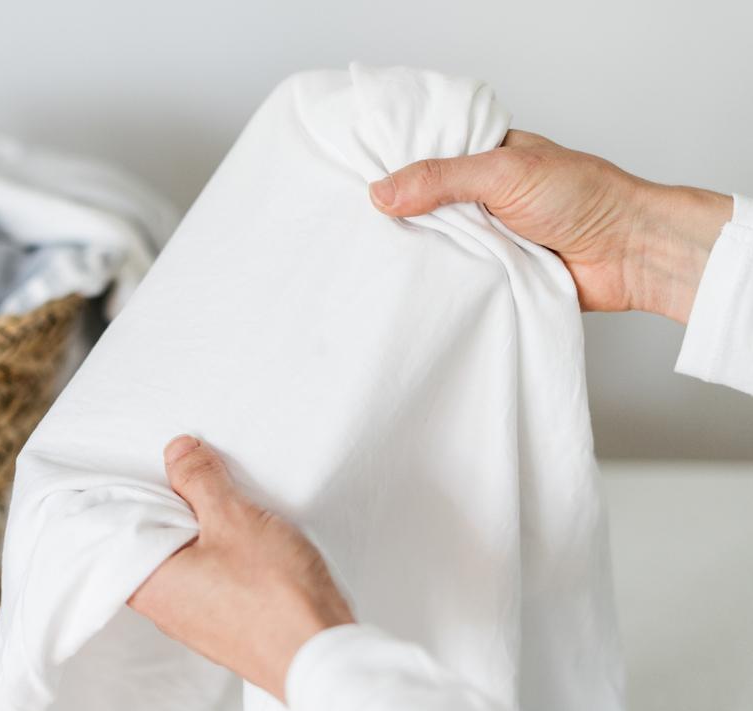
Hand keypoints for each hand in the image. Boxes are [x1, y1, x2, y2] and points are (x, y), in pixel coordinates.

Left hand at [128, 435, 353, 701]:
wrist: (321, 657)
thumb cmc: (274, 596)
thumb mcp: (233, 518)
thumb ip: (199, 480)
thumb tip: (177, 451)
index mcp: (148, 582)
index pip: (117, 530)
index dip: (132, 493)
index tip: (149, 467)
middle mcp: (163, 608)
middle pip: (152, 543)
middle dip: (170, 508)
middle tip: (193, 475)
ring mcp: (195, 622)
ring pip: (184, 562)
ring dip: (200, 532)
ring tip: (226, 505)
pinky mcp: (226, 627)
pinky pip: (210, 581)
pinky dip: (220, 556)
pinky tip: (246, 542)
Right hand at [368, 130, 731, 323]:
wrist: (629, 253)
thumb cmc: (584, 196)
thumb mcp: (503, 171)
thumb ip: (441, 178)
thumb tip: (380, 192)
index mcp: (486, 155)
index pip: (426, 156)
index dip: (392, 168)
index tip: (352, 181)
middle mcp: (483, 195)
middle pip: (424, 204)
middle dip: (398, 217)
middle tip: (354, 227)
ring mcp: (488, 235)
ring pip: (436, 243)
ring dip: (420, 252)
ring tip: (373, 258)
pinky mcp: (494, 273)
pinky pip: (455, 277)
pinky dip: (442, 281)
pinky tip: (411, 284)